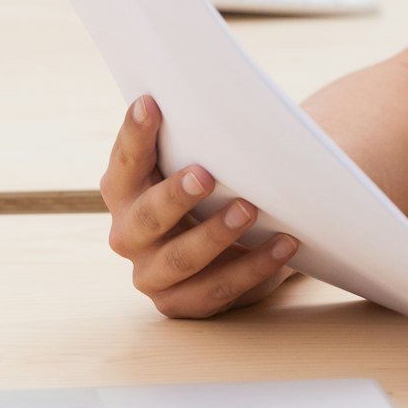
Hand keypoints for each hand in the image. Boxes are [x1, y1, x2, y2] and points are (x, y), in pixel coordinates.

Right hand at [101, 95, 297, 318]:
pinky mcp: (182, 304)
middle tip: (206, 174)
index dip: (134, 135)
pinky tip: (285, 245)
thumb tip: (222, 107)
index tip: (151, 103)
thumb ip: (190, 142)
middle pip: (146, 218)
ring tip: (250, 209)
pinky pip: (218, 290)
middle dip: (174, 196)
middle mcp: (127, 235)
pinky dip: (254, 267)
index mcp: (122, 192)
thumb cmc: (211, 191)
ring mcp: (152, 275)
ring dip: (215, 235)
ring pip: (181, 259)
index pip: (124, 163)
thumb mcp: (197, 164)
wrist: (232, 244)